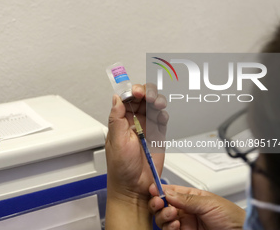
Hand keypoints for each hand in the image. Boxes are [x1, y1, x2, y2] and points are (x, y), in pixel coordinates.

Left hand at [106, 83, 168, 200]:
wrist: (135, 188)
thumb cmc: (121, 169)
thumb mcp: (116, 142)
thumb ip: (116, 119)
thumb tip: (116, 98)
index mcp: (120, 121)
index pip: (126, 99)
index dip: (132, 92)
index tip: (136, 93)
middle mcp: (133, 122)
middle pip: (142, 98)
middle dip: (147, 92)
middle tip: (148, 97)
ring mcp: (147, 127)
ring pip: (153, 105)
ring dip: (157, 99)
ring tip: (157, 104)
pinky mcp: (158, 135)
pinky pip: (162, 118)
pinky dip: (163, 113)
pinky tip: (161, 117)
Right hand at [148, 184, 245, 229]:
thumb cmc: (232, 217)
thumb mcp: (209, 203)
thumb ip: (187, 199)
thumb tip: (168, 192)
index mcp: (191, 198)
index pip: (170, 191)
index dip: (159, 190)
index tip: (153, 190)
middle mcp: (185, 211)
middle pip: (162, 206)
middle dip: (158, 204)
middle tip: (160, 203)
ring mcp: (184, 224)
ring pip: (163, 219)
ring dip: (163, 216)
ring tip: (172, 216)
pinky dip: (168, 228)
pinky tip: (176, 226)